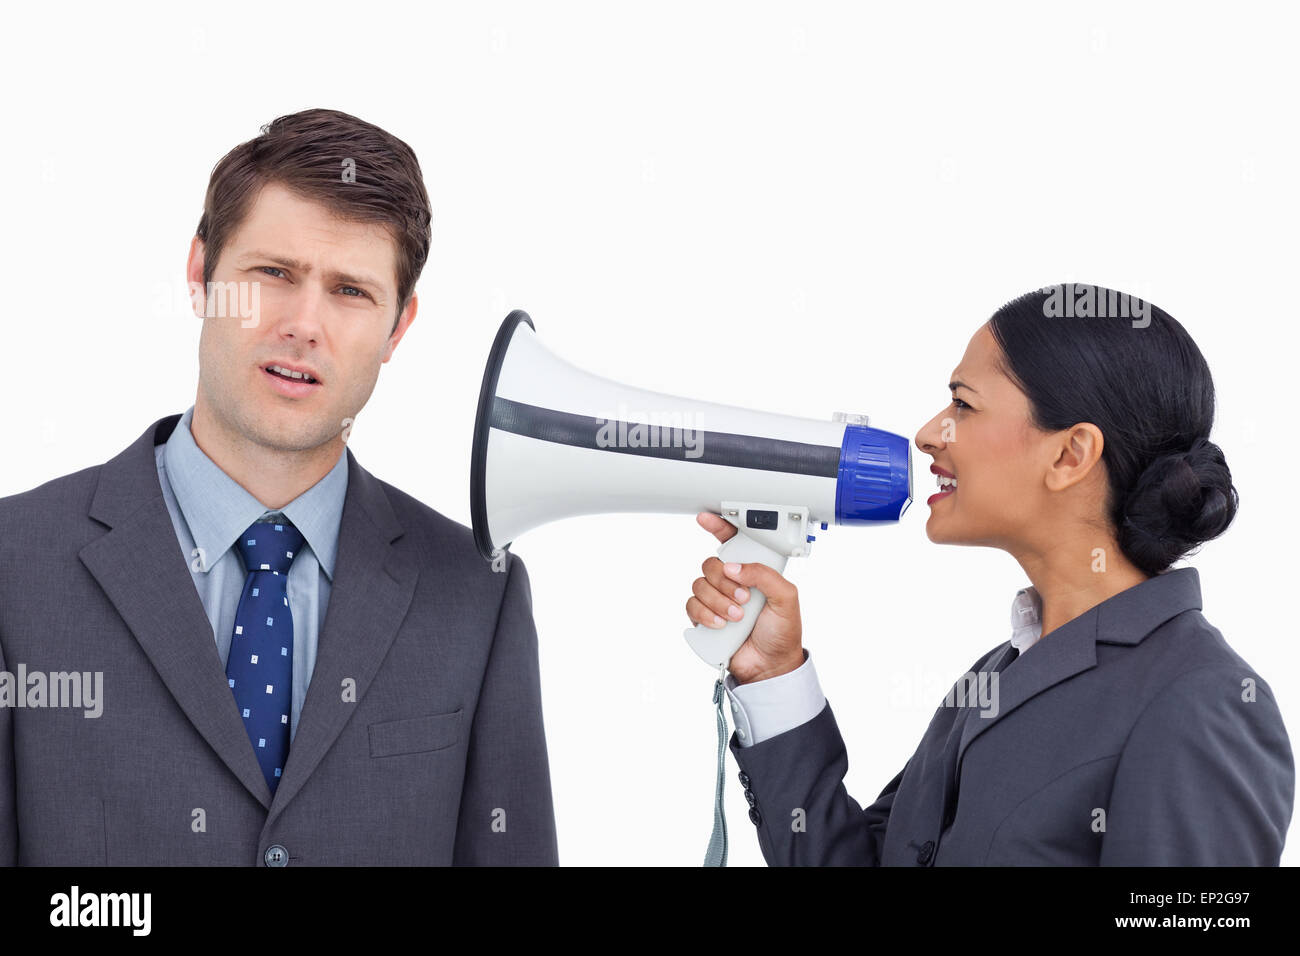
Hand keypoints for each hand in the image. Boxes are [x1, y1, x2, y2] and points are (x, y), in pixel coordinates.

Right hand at [685, 512, 804, 684]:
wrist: (770, 666)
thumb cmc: (782, 631)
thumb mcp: (786, 598)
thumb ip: (764, 575)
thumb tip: (734, 568)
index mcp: (752, 571)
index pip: (732, 541)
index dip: (717, 527)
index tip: (705, 518)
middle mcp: (732, 582)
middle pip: (711, 564)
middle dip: (725, 582)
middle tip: (743, 598)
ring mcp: (717, 599)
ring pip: (700, 585)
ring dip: (718, 601)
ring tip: (736, 617)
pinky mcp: (705, 618)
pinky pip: (692, 606)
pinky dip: (706, 614)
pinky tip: (721, 624)